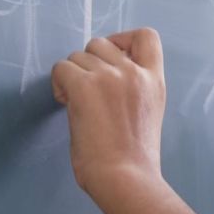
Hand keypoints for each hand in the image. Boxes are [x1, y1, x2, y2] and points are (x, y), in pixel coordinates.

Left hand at [51, 27, 166, 197]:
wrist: (126, 177)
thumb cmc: (133, 158)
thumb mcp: (149, 111)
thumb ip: (135, 88)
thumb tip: (106, 75)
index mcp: (155, 81)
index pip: (146, 36)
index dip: (122, 39)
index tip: (112, 58)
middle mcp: (134, 73)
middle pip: (100, 43)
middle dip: (88, 62)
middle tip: (86, 91)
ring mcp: (109, 77)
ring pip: (77, 56)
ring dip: (71, 76)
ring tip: (76, 103)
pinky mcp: (85, 87)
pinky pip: (61, 68)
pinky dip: (59, 84)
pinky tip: (66, 105)